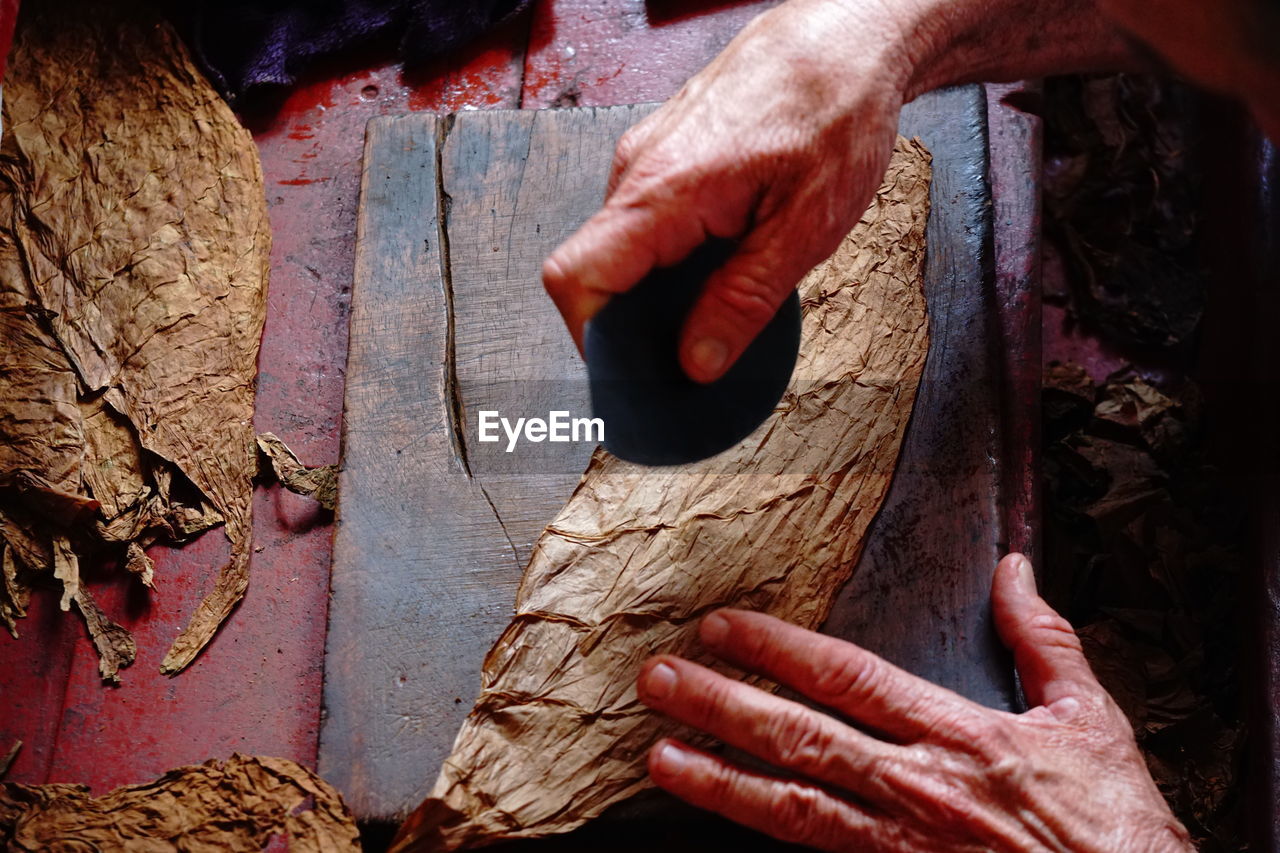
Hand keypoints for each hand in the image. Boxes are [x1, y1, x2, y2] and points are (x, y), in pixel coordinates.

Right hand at [542, 0, 913, 382]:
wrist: (845, 36)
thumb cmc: (835, 112)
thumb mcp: (804, 228)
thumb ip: (743, 301)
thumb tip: (695, 364)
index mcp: (663, 191)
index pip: (575, 280)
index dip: (593, 341)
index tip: (634, 373)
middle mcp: (638, 171)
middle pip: (596, 274)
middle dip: (636, 325)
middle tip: (696, 354)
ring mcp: (646, 158)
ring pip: (622, 250)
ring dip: (660, 290)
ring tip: (720, 302)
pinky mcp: (665, 154)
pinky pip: (645, 223)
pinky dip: (672, 258)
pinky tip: (723, 260)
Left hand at [636, 554, 1192, 850]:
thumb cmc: (1112, 822)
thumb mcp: (1091, 716)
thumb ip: (1043, 638)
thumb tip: (1014, 570)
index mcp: (959, 734)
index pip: (848, 677)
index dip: (778, 648)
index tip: (723, 626)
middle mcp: (918, 788)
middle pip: (801, 739)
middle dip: (721, 705)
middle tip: (658, 681)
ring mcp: (903, 846)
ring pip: (794, 810)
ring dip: (721, 781)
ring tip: (661, 759)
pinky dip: (767, 839)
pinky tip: (722, 824)